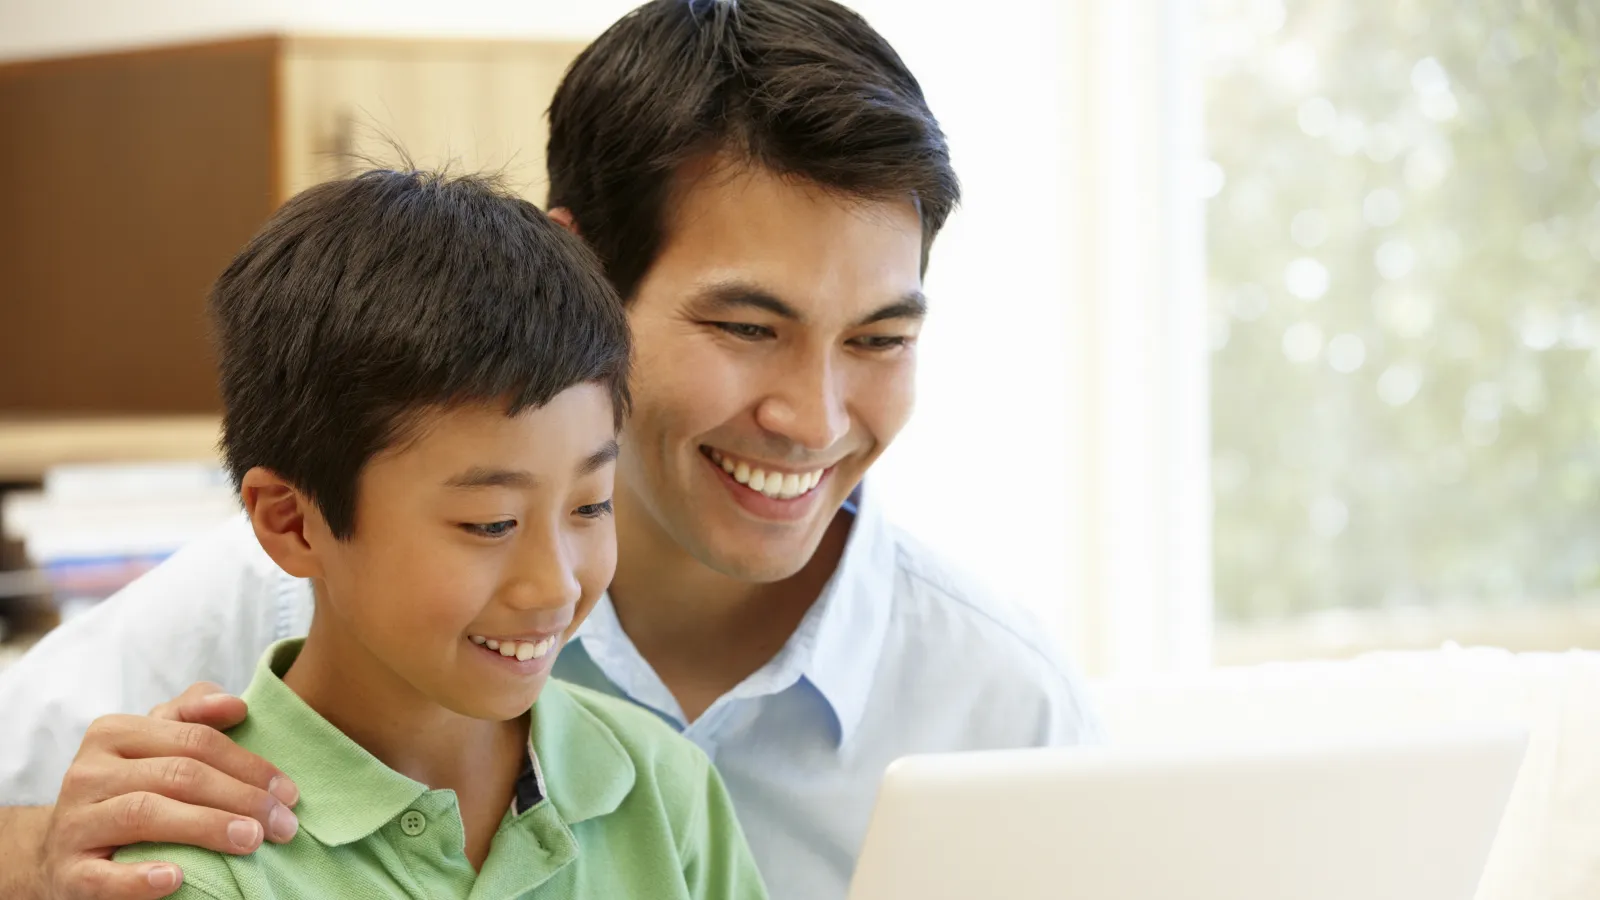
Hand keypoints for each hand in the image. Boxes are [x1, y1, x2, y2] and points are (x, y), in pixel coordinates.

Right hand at [39, 682, 299, 899]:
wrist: (60, 849)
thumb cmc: (125, 789)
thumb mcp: (151, 744)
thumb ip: (191, 716)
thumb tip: (237, 704)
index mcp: (113, 733)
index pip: (195, 741)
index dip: (249, 765)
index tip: (290, 792)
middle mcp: (88, 773)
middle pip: (178, 775)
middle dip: (241, 798)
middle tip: (284, 825)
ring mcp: (74, 823)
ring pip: (146, 814)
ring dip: (207, 827)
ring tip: (251, 841)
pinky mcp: (67, 872)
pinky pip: (103, 876)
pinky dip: (139, 879)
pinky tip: (177, 879)